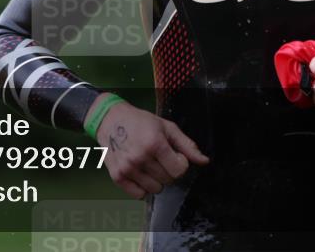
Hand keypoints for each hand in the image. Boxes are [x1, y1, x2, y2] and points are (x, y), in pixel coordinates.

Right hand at [91, 95, 209, 198]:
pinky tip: (139, 172)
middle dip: (168, 170)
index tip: (174, 155)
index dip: (180, 163)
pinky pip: (139, 195)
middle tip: (158, 157)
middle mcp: (140, 157)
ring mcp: (128, 168)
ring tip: (147, 164)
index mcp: (155, 143)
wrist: (110, 119)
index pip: (179, 170)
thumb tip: (204, 161)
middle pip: (168, 180)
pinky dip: (142, 187)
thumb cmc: (140, 121)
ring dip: (155, 179)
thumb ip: (186, 145)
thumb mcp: (166, 127)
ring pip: (155, 190)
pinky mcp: (117, 176)